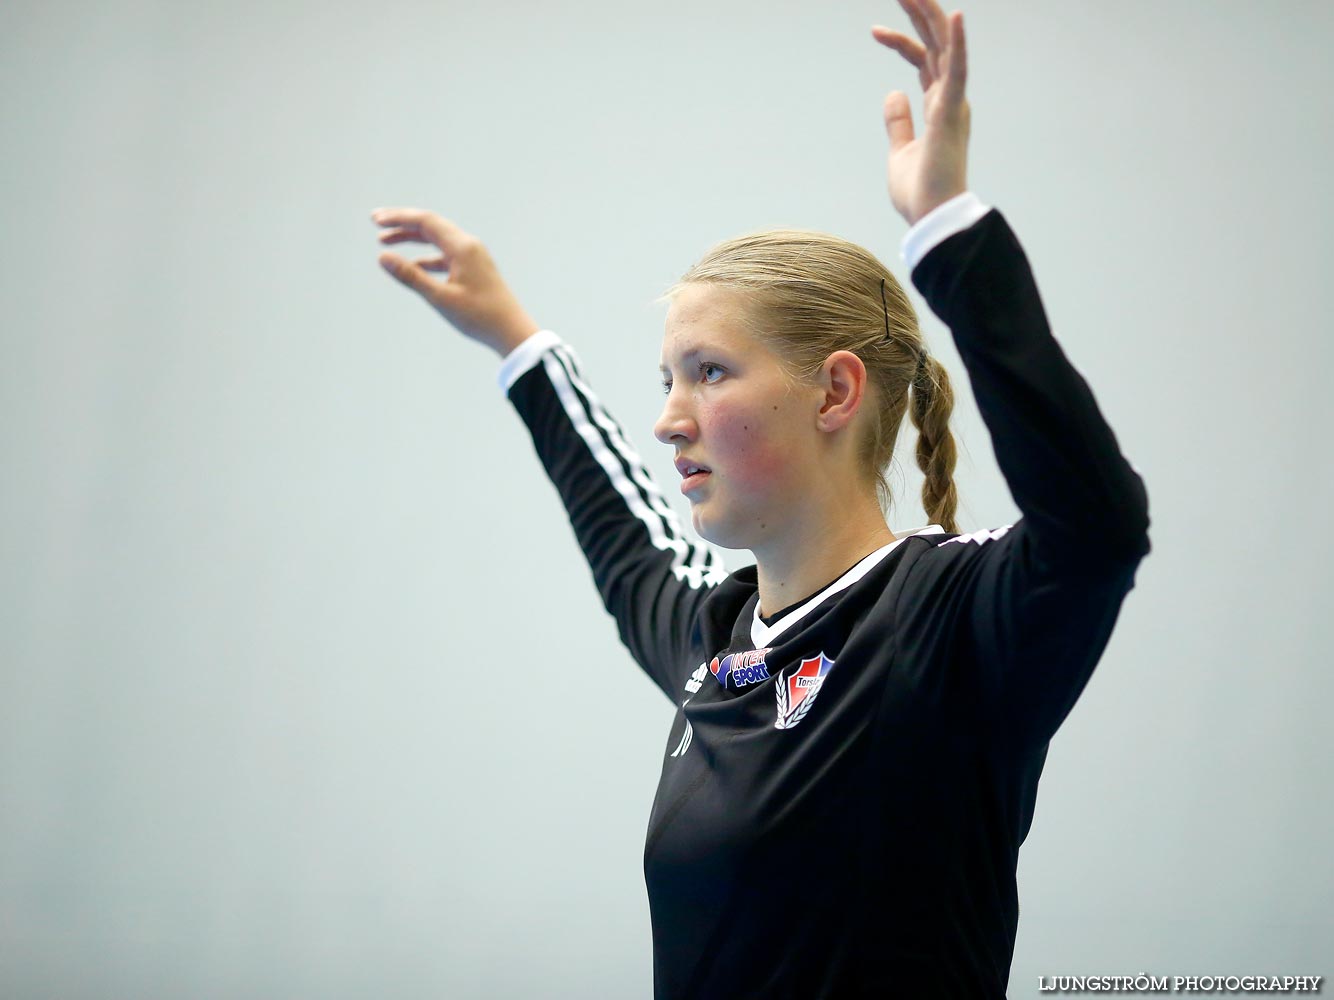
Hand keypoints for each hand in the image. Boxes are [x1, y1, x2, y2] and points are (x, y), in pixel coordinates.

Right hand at [372, 207, 539, 356]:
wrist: (512, 332)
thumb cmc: (479, 317)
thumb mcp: (440, 298)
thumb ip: (410, 276)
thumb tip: (382, 257)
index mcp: (462, 247)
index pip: (425, 221)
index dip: (399, 218)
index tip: (375, 220)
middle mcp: (469, 246)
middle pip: (431, 225)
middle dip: (402, 223)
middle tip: (376, 222)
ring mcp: (473, 257)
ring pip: (437, 239)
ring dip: (412, 238)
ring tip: (386, 241)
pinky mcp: (474, 270)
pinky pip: (446, 255)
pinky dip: (427, 256)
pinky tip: (414, 264)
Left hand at [871, 0, 968, 226]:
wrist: (930, 219)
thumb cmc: (919, 193)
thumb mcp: (900, 152)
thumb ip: (898, 122)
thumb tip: (891, 94)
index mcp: (939, 106)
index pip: (921, 60)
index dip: (900, 41)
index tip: (874, 30)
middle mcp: (950, 98)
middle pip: (935, 43)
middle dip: (919, 13)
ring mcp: (953, 103)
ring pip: (945, 46)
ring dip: (931, 15)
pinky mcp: (952, 112)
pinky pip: (958, 70)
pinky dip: (958, 43)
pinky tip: (955, 15)